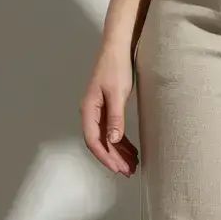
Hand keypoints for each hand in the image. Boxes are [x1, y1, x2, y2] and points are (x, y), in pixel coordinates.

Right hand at [80, 45, 139, 176]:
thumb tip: (113, 140)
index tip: (117, 168)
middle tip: (128, 172)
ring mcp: (98, 110)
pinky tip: (132, 150)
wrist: (117, 47)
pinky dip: (121, 141)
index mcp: (88, 109)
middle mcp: (90, 112)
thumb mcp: (118, 93)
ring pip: (107, 137)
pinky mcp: (107, 107)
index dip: (105, 156)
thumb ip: (115, 117)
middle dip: (114, 158)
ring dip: (118, 152)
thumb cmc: (116, 67)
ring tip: (132, 165)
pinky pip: (112, 129)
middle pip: (100, 142)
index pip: (94, 140)